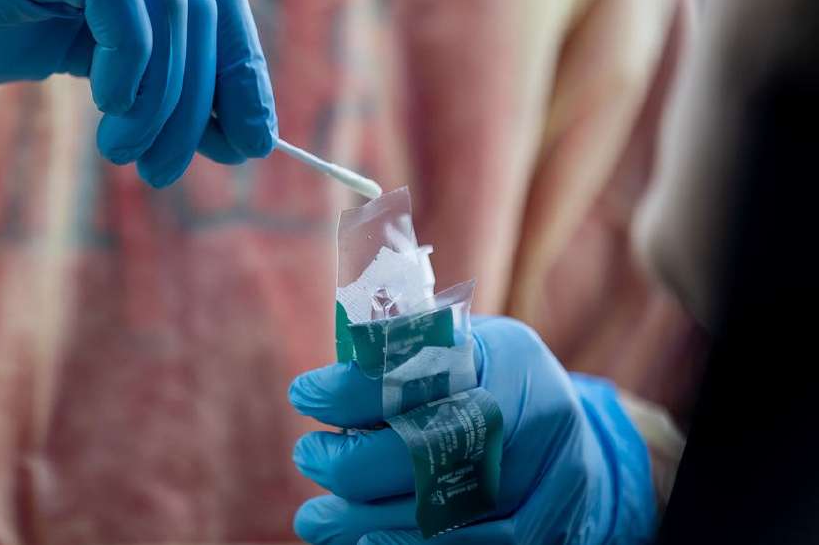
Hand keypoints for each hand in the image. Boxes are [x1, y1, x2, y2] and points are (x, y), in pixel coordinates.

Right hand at [0, 0, 276, 185]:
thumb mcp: (78, 51)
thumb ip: (151, 71)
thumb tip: (236, 131)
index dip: (240, 67)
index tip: (255, 139)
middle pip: (198, 0)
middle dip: (200, 100)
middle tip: (169, 168)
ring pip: (168, 5)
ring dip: (160, 100)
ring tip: (129, 155)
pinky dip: (129, 65)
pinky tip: (106, 109)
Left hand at [287, 317, 657, 543]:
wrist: (572, 441)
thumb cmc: (489, 386)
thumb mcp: (459, 350)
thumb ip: (403, 359)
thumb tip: (324, 390)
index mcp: (511, 357)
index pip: (423, 372)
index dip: (355, 391)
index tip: (304, 395)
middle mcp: (541, 417)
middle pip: (435, 451)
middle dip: (354, 464)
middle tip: (308, 457)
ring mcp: (552, 482)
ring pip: (446, 514)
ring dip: (363, 521)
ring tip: (314, 518)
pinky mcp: (549, 531)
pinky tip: (362, 544)